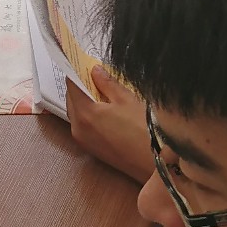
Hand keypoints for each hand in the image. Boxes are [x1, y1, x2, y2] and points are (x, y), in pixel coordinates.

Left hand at [64, 66, 151, 182]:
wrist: (154, 166)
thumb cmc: (144, 131)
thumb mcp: (127, 100)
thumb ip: (108, 83)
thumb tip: (95, 70)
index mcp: (85, 113)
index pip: (72, 85)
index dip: (75, 70)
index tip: (79, 60)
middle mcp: (77, 128)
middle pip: (71, 99)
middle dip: (79, 85)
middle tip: (92, 72)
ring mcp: (83, 140)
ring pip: (76, 112)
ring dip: (84, 99)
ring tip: (100, 88)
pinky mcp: (91, 149)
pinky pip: (82, 124)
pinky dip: (87, 113)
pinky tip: (103, 107)